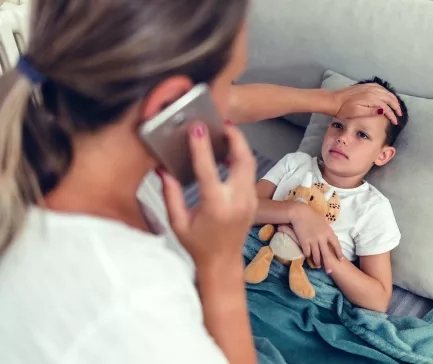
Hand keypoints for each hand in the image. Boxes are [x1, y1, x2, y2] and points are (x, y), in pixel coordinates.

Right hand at [159, 122, 256, 267]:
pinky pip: (250, 173)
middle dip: (235, 137)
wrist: (223, 263)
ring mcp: (249, 200)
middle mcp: (237, 201)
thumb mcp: (177, 222)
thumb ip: (170, 194)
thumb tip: (162, 168)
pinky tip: (229, 153)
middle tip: (221, 123)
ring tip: (225, 133)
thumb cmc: (198, 245)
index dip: (202, 147)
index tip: (197, 128)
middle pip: (243, 159)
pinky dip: (242, 158)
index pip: (209, 170)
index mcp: (216, 206)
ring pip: (250, 164)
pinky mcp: (253, 200)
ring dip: (240, 146)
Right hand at [289, 203, 343, 273]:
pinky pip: (307, 252)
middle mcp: (322, 238)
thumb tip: (330, 235)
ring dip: (317, 262)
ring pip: (316, 255)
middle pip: (327, 254)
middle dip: (328, 264)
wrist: (300, 212)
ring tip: (318, 267)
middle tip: (330, 272)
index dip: (338, 253)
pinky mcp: (304, 242)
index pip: (336, 245)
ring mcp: (313, 241)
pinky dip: (308, 255)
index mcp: (328, 232)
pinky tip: (308, 258)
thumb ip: (327, 230)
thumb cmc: (311, 215)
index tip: (340, 259)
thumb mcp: (323, 222)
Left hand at [331, 83, 402, 124]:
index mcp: (371, 98)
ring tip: (396, 106)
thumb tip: (384, 111)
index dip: (392, 115)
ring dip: (393, 99)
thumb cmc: (344, 109)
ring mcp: (369, 87)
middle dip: (396, 107)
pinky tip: (387, 96)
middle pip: (389, 98)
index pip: (387, 107)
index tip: (395, 122)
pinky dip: (386, 92)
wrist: (334, 100)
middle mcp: (372, 91)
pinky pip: (380, 87)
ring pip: (386, 92)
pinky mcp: (365, 86)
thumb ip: (371, 111)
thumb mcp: (357, 113)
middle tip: (399, 115)